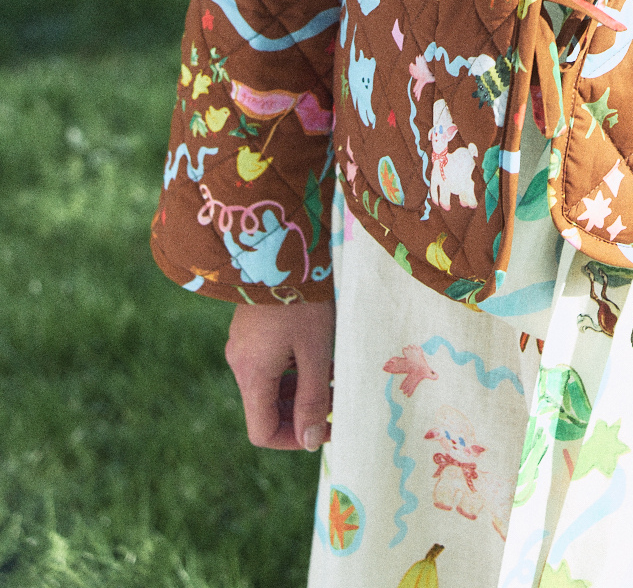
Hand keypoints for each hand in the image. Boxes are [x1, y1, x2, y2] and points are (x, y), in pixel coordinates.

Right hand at [225, 299, 335, 450]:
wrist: (281, 245)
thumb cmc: (303, 299)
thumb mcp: (315, 350)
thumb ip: (313, 398)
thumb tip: (311, 441)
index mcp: (251, 374)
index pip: (262, 432)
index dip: (294, 439)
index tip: (327, 428)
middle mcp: (240, 363)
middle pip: (267, 409)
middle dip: (303, 412)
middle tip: (339, 399)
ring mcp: (244, 345)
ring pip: (272, 386)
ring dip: (302, 389)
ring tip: (336, 373)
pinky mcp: (251, 329)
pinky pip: (271, 363)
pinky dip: (295, 368)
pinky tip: (321, 352)